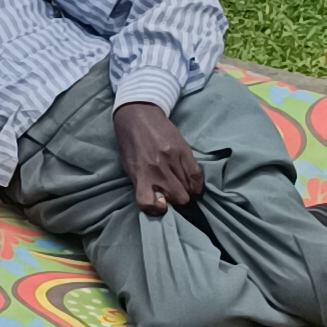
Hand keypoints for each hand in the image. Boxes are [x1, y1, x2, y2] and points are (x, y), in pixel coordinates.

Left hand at [114, 100, 203, 214]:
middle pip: (179, 198)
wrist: (139, 117)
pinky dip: (196, 183)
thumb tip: (159, 201)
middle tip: (173, 194)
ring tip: (181, 186)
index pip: (148, 202)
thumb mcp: (129, 167)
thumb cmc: (131, 145)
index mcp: (140, 175)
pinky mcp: (185, 151)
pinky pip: (197, 175)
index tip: (160, 205)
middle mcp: (158, 169)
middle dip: (177, 201)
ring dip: (187, 191)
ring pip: (190, 189)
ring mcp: (174, 160)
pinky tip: (192, 183)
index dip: (156, 209)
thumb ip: (142, 184)